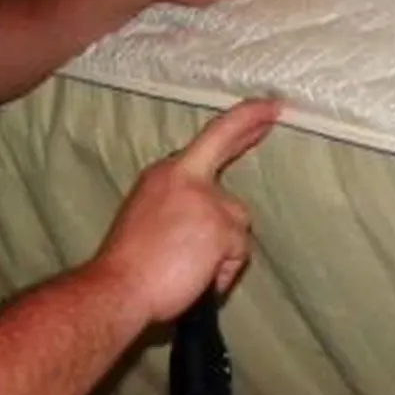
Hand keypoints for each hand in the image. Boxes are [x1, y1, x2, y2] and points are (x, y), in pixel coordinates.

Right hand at [91, 98, 280, 324]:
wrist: (118, 288)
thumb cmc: (129, 266)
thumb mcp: (148, 216)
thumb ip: (181, 205)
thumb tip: (207, 221)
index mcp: (165, 174)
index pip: (209, 137)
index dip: (241, 119)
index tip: (264, 107)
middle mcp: (184, 175)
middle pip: (226, 143)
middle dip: (252, 123)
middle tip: (275, 108)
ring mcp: (205, 198)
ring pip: (237, 221)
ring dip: (223, 249)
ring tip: (188, 270)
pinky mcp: (221, 224)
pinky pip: (238, 252)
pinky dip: (223, 270)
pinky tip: (197, 278)